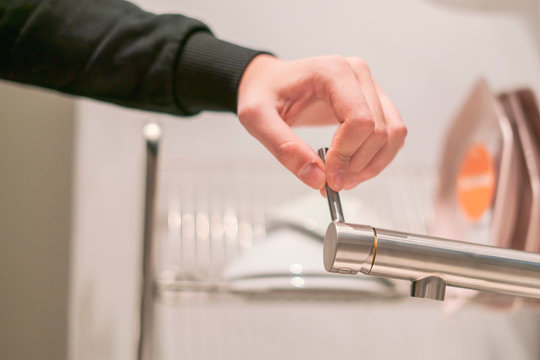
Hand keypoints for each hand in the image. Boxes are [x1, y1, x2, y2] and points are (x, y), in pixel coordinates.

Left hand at [237, 54, 406, 190]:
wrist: (267, 83)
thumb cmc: (262, 94)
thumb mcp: (257, 119)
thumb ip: (284, 148)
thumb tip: (316, 178)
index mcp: (332, 71)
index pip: (359, 120)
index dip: (347, 155)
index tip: (327, 176)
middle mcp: (357, 74)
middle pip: (379, 130)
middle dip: (358, 165)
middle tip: (332, 183)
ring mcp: (368, 86)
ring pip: (394, 133)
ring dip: (373, 164)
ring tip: (345, 179)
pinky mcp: (373, 101)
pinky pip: (392, 133)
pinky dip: (378, 157)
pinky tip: (353, 168)